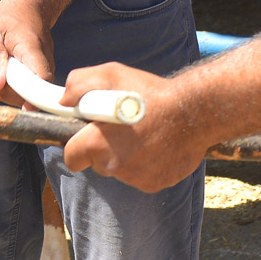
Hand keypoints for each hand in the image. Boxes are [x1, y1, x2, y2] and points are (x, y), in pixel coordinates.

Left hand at [0, 0, 53, 107]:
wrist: (31, 5)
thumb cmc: (10, 16)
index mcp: (32, 50)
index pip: (41, 79)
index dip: (35, 98)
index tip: (25, 108)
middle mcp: (44, 61)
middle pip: (30, 93)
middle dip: (6, 90)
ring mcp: (44, 68)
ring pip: (26, 92)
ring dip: (6, 85)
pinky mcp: (40, 72)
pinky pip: (25, 86)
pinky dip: (11, 81)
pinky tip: (2, 64)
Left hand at [58, 63, 205, 191]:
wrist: (196, 113)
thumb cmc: (153, 93)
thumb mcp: (112, 74)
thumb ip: (80, 84)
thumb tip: (64, 100)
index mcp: (98, 143)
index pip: (72, 157)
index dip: (77, 146)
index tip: (88, 136)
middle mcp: (113, 166)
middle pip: (97, 164)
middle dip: (104, 149)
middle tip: (121, 129)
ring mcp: (135, 178)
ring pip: (121, 171)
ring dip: (126, 156)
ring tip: (144, 133)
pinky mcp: (154, 184)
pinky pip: (142, 176)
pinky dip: (147, 164)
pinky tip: (158, 145)